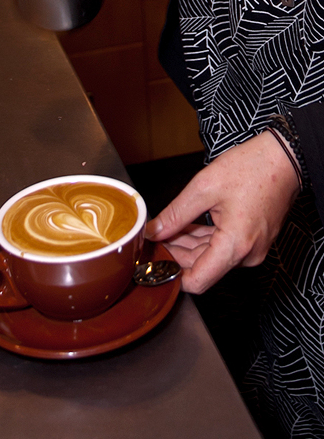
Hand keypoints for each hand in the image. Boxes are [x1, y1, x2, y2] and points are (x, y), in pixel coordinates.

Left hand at [146, 131, 300, 294]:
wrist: (285, 157)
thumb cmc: (253, 167)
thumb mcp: (203, 188)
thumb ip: (175, 215)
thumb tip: (154, 231)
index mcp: (235, 245)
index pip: (197, 281)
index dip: (171, 275)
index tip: (153, 262)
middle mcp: (247, 254)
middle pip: (200, 267)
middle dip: (174, 254)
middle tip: (153, 237)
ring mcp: (252, 248)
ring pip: (208, 257)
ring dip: (185, 245)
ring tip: (165, 228)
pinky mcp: (252, 240)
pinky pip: (221, 247)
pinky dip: (201, 239)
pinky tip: (184, 226)